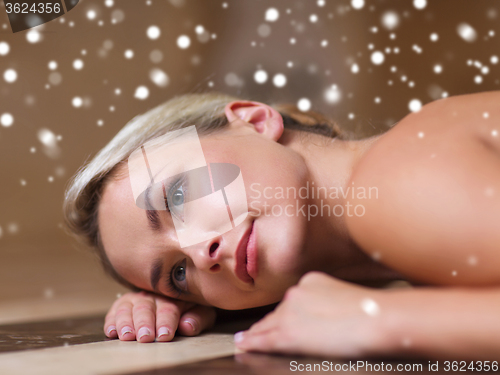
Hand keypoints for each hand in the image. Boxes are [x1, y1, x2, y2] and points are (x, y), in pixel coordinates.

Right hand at [104, 291, 215, 342]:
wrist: (178, 293)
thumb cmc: (191, 308)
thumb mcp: (202, 311)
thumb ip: (197, 318)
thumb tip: (187, 326)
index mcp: (173, 295)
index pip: (168, 308)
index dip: (166, 322)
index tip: (165, 335)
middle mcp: (152, 295)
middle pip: (146, 308)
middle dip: (145, 323)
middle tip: (145, 337)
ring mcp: (136, 298)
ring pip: (127, 308)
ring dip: (126, 323)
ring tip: (127, 336)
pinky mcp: (123, 304)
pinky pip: (114, 311)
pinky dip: (111, 321)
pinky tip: (111, 332)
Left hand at [234, 271, 387, 357]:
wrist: (375, 319)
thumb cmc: (371, 312)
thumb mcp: (346, 296)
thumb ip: (329, 302)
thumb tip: (326, 316)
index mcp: (311, 281)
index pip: (291, 301)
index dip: (282, 313)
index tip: (277, 319)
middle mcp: (296, 293)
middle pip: (277, 312)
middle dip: (268, 324)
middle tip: (253, 333)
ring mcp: (289, 312)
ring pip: (267, 325)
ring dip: (256, 334)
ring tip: (244, 340)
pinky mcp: (287, 333)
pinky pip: (263, 339)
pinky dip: (251, 342)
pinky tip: (243, 344)